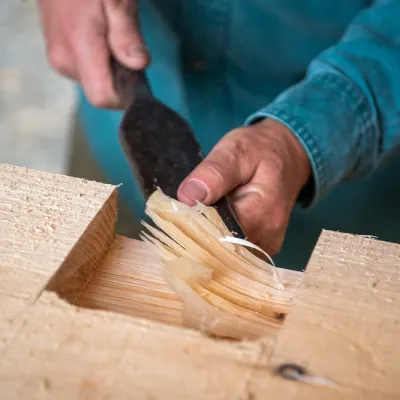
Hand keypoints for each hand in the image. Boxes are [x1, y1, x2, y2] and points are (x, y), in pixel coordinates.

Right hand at [38, 0, 148, 107]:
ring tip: (113, 34)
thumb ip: (127, 33)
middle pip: (103, 91)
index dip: (125, 95)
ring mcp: (60, 61)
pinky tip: (103, 36)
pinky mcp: (61, 57)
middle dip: (122, 78)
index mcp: (78, 49)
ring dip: (113, 68)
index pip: (103, 98)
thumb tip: (139, 64)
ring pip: (97, 82)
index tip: (138, 76)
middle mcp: (65, 63)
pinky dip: (102, 62)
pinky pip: (89, 72)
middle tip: (126, 43)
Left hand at [177, 119, 310, 253]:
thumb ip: (214, 173)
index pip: (220, 235)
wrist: (289, 155)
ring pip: (229, 254)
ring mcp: (268, 244)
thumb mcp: (235, 151)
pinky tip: (212, 225)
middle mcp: (269, 236)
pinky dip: (221, 241)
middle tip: (184, 216)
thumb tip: (188, 198)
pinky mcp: (264, 246)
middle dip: (200, 236)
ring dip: (210, 240)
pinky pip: (237, 251)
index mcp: (263, 213)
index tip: (179, 216)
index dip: (196, 228)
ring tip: (199, 218)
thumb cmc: (260, 149)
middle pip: (224, 249)